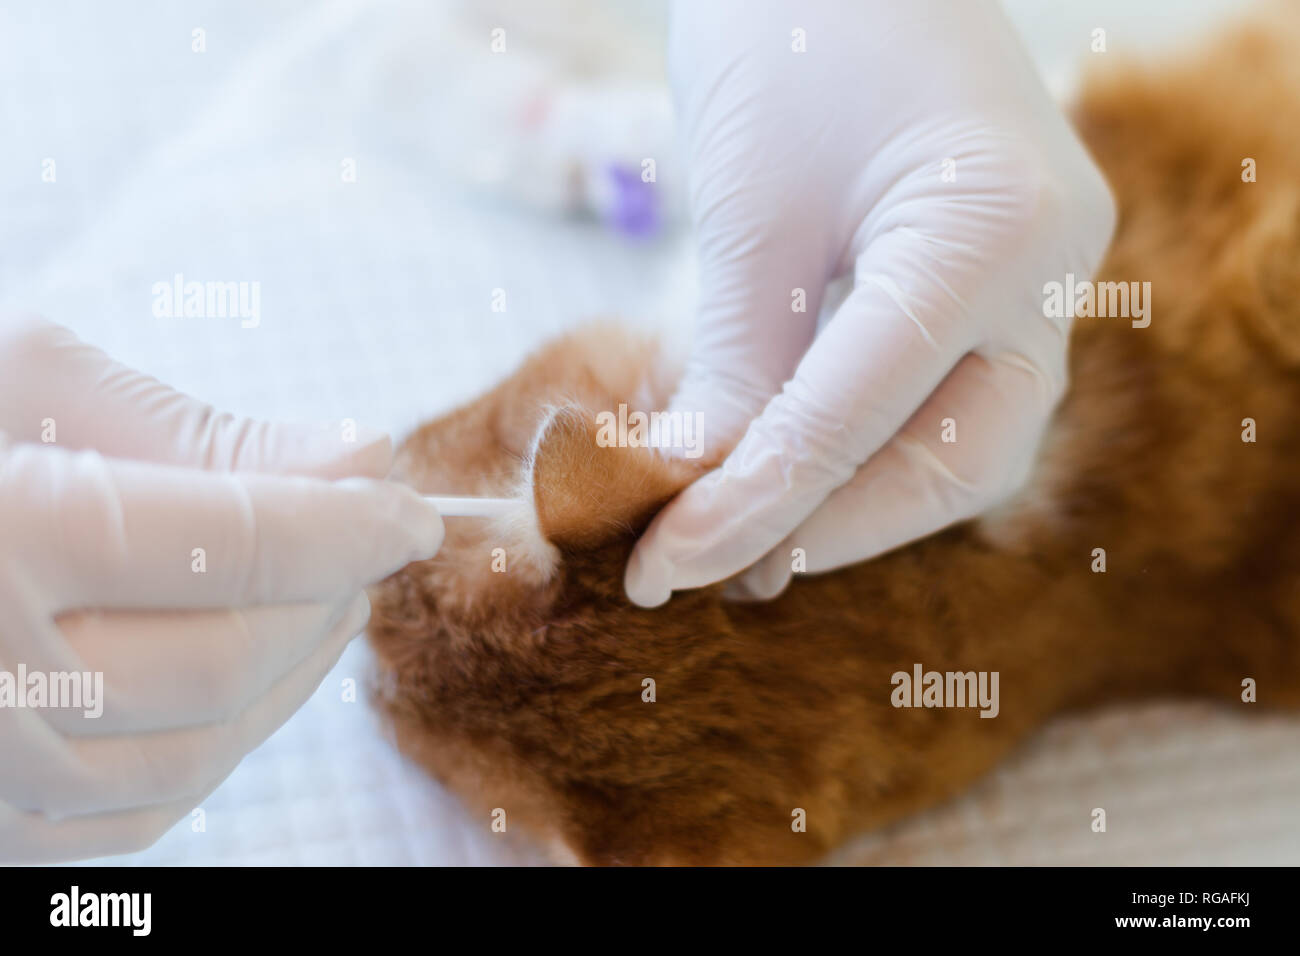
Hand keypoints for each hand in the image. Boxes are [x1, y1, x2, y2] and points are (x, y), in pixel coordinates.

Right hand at [0, 314, 442, 861]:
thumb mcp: (35, 391)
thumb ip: (204, 436)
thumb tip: (364, 463)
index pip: (230, 543)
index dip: (347, 528)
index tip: (413, 514)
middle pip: (225, 660)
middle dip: (328, 597)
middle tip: (373, 542)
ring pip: (197, 751)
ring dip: (292, 675)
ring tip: (326, 601)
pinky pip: (139, 810)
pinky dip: (219, 744)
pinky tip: (250, 678)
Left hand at [626, 0, 1115, 604]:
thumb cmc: (795, 32)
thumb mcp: (750, 209)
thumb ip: (738, 364)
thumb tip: (694, 498)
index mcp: (993, 229)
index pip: (860, 417)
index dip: (754, 507)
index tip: (665, 566)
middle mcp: (1048, 267)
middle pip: (957, 460)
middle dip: (831, 527)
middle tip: (714, 563)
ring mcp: (1039, 276)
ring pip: (962, 444)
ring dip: (849, 500)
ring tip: (741, 531)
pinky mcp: (1002, 284)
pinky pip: (945, 395)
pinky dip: (864, 444)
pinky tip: (786, 468)